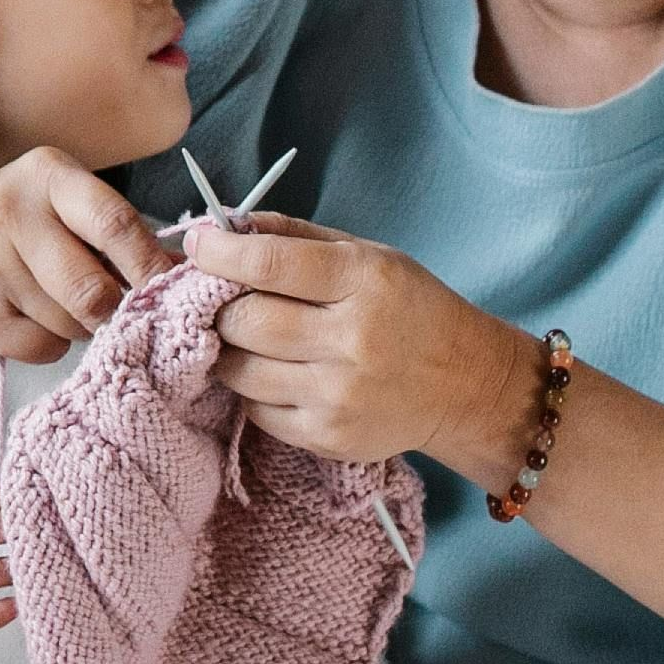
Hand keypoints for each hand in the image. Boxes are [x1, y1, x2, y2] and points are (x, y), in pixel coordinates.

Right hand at [0, 148, 172, 362]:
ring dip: (82, 326)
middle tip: (122, 309)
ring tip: (64, 302)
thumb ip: (123, 232)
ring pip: (67, 325)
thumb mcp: (69, 200)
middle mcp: (7, 216)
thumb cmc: (26, 220)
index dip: (150, 266)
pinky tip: (32, 315)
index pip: (113, 224)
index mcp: (46, 177)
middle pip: (91, 290)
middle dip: (117, 309)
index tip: (171, 291)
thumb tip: (187, 275)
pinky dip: (50, 342)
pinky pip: (38, 348)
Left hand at [182, 214, 532, 471]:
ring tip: (247, 336)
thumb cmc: (410, 308)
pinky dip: (254, 389)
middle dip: (220, 306)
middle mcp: (352, 340)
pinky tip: (277, 372)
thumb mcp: (367, 255)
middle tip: (220, 297)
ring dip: (230, 349)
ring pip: (240, 371)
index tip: (198, 244)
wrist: (464, 384)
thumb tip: (223, 226)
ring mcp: (339, 395)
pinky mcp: (328, 436)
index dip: (220, 252)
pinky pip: (257, 411)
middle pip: (245, 320)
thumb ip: (294, 237)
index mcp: (364, 281)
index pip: (268, 264)